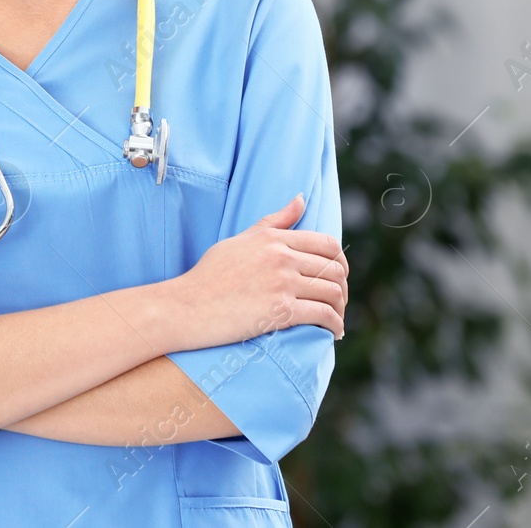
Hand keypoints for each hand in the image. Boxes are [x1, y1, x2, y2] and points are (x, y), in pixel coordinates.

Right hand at [169, 193, 347, 348]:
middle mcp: (281, 257)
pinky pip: (323, 315)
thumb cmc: (210, 275)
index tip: (339, 276)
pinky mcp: (280, 311)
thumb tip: (301, 199)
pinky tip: (334, 332)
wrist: (187, 306)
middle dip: (343, 287)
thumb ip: (274, 221)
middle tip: (339, 302)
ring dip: (341, 308)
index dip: (340, 262)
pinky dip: (335, 325)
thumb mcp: (241, 240)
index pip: (326, 244)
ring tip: (337, 320)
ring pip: (332, 292)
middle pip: (334, 269)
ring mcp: (282, 283)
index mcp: (274, 239)